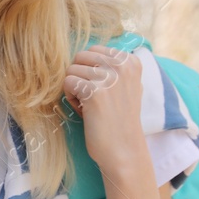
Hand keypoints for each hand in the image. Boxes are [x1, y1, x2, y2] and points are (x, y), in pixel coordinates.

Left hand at [64, 46, 146, 174]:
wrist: (123, 148)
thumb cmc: (118, 118)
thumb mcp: (125, 84)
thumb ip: (111, 65)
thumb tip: (85, 51)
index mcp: (131, 61)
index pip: (93, 50)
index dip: (90, 70)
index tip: (102, 89)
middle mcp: (122, 65)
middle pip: (80, 57)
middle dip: (80, 76)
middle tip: (92, 97)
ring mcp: (109, 77)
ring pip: (71, 70)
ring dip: (75, 88)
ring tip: (90, 105)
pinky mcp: (94, 91)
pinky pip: (67, 83)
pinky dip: (71, 98)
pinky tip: (85, 110)